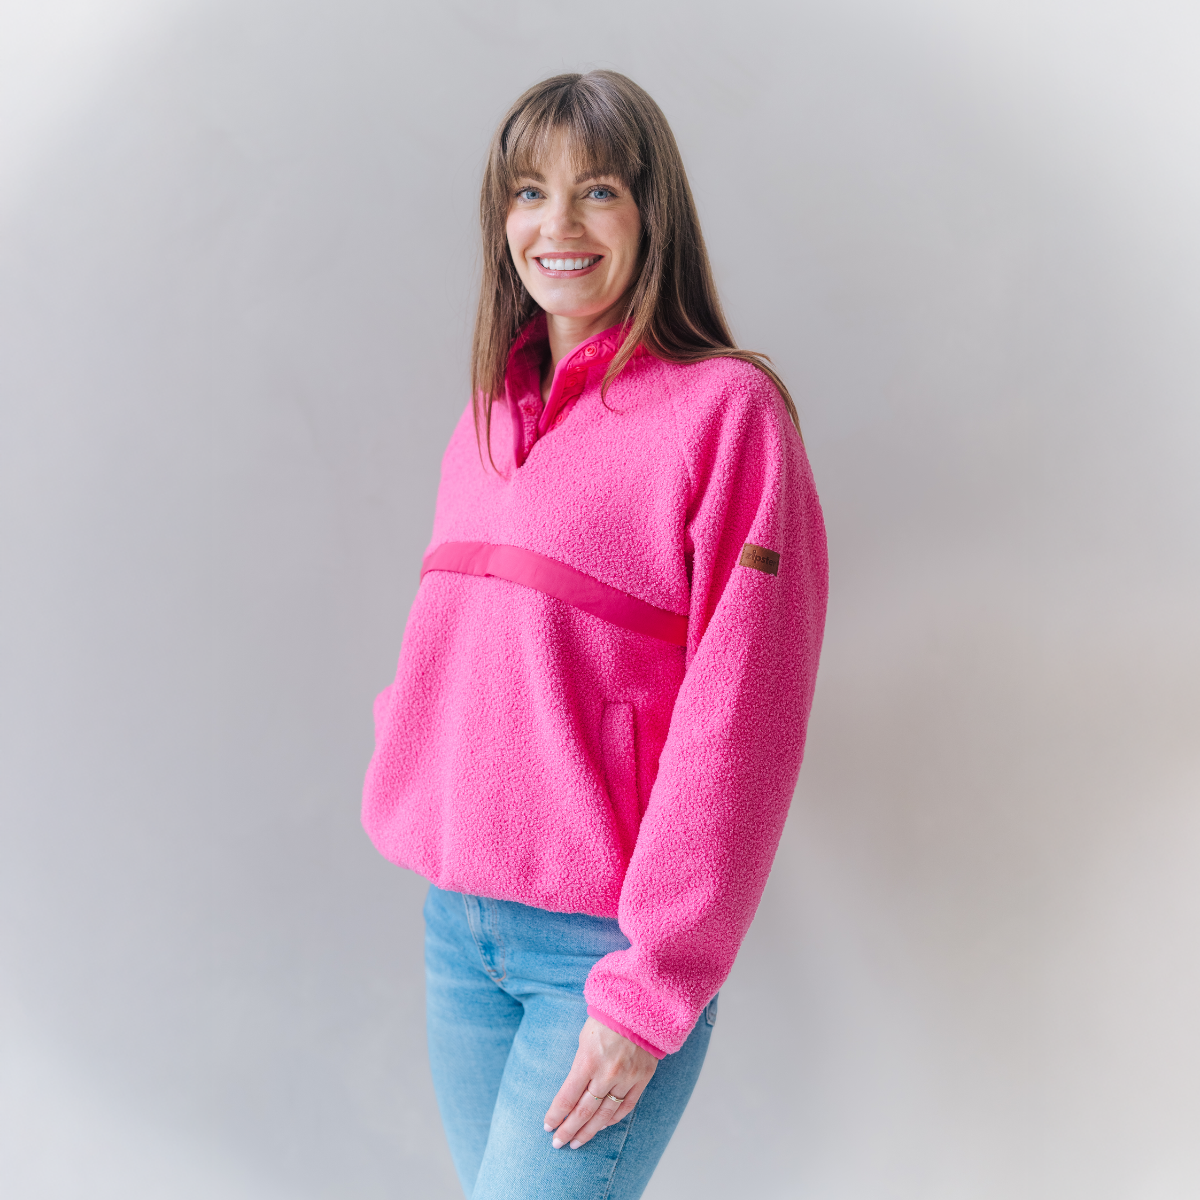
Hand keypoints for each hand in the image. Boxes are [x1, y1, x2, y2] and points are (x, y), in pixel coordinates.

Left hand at [543, 1017, 657, 1148]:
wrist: (639, 1008)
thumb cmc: (606, 1019)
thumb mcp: (583, 1039)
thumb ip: (579, 1066)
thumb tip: (571, 1093)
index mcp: (588, 1060)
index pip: (567, 1097)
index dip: (556, 1115)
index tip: (547, 1126)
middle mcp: (607, 1073)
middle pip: (584, 1111)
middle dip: (568, 1129)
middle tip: (558, 1143)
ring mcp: (626, 1078)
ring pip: (604, 1114)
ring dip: (589, 1131)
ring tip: (577, 1142)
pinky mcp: (642, 1079)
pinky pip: (626, 1106)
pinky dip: (613, 1119)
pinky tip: (602, 1126)